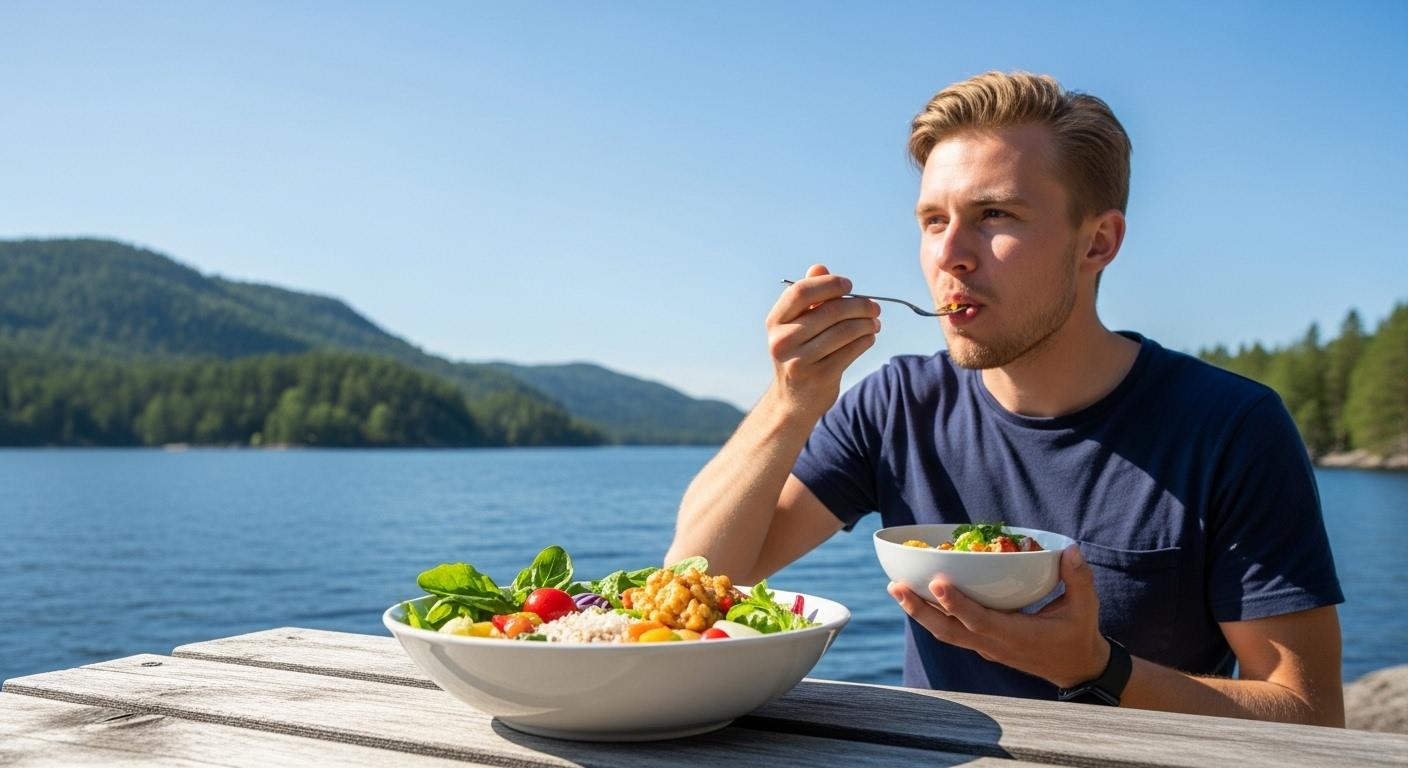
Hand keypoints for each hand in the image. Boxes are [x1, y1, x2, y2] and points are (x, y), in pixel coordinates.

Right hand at [766, 264, 880, 416]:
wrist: (792, 401)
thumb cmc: (799, 354)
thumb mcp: (796, 326)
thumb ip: (808, 297)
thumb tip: (819, 267)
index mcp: (775, 322)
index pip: (800, 292)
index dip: (828, 284)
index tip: (849, 285)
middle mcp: (782, 340)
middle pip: (829, 311)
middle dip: (858, 305)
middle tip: (874, 306)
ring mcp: (800, 360)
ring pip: (844, 331)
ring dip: (866, 323)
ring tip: (875, 322)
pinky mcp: (819, 376)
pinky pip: (851, 350)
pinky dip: (866, 339)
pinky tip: (869, 337)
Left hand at [887, 545, 1110, 688]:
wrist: (1076, 667)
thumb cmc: (1079, 634)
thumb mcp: (1086, 606)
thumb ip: (1078, 578)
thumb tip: (1070, 551)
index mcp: (1017, 637)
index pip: (981, 621)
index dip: (957, 604)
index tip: (936, 583)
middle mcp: (994, 644)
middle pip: (948, 630)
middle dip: (920, 609)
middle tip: (895, 586)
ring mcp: (985, 646)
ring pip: (944, 632)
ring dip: (918, 611)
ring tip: (895, 588)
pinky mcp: (982, 643)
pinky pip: (951, 630)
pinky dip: (931, 614)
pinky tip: (915, 595)